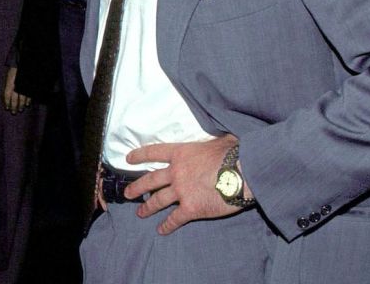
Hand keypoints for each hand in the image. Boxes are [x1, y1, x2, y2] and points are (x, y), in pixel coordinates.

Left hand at [2, 67, 30, 113]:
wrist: (23, 64)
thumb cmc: (14, 71)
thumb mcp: (8, 77)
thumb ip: (7, 86)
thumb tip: (6, 96)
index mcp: (10, 84)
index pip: (7, 96)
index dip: (7, 103)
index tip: (7, 108)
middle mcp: (16, 86)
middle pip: (15, 99)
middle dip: (14, 107)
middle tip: (14, 112)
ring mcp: (23, 87)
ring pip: (23, 99)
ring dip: (21, 105)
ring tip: (20, 109)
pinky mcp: (29, 87)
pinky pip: (29, 95)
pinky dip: (28, 100)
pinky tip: (27, 104)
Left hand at [123, 134, 243, 234]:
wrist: (242, 174)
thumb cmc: (234, 154)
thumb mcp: (218, 140)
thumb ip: (210, 143)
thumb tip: (218, 140)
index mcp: (181, 154)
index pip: (154, 153)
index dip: (140, 155)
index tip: (128, 159)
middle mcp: (176, 172)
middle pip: (150, 180)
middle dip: (137, 188)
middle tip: (128, 194)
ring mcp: (181, 191)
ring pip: (158, 200)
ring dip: (148, 208)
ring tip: (140, 213)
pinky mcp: (191, 209)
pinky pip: (174, 219)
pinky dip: (167, 225)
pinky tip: (162, 230)